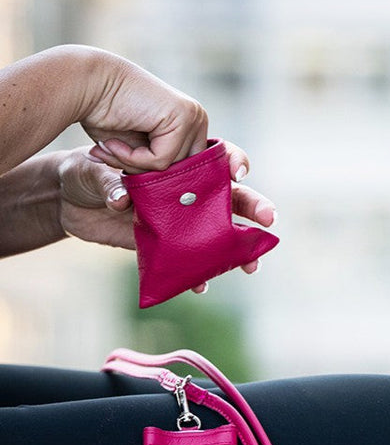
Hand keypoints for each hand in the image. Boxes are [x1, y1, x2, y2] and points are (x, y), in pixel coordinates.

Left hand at [57, 143, 275, 286]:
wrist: (66, 200)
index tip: (239, 172)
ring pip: (218, 234)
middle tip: (268, 220)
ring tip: (251, 264)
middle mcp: (185, 192)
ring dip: (238, 250)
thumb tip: (122, 198)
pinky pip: (189, 262)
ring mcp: (179, 221)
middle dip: (253, 208)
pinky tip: (202, 284)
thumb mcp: (91, 169)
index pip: (214, 160)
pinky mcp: (165, 245)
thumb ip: (109, 181)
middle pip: (229, 198)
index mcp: (175, 164)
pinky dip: (198, 275)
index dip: (233, 163)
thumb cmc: (84, 171)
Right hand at [78, 51, 209, 172]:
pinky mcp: (182, 117)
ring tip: (111, 146)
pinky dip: (133, 159)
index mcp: (191, 126)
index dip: (156, 176)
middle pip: (182, 172)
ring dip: (134, 165)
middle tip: (113, 156)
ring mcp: (193, 117)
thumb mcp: (138, 149)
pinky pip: (161, 161)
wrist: (84, 85)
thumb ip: (158, 168)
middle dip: (146, 173)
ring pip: (171, 168)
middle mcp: (197, 120)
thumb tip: (177, 198)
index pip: (187, 170)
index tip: (123, 165)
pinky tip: (114, 142)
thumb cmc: (105, 117)